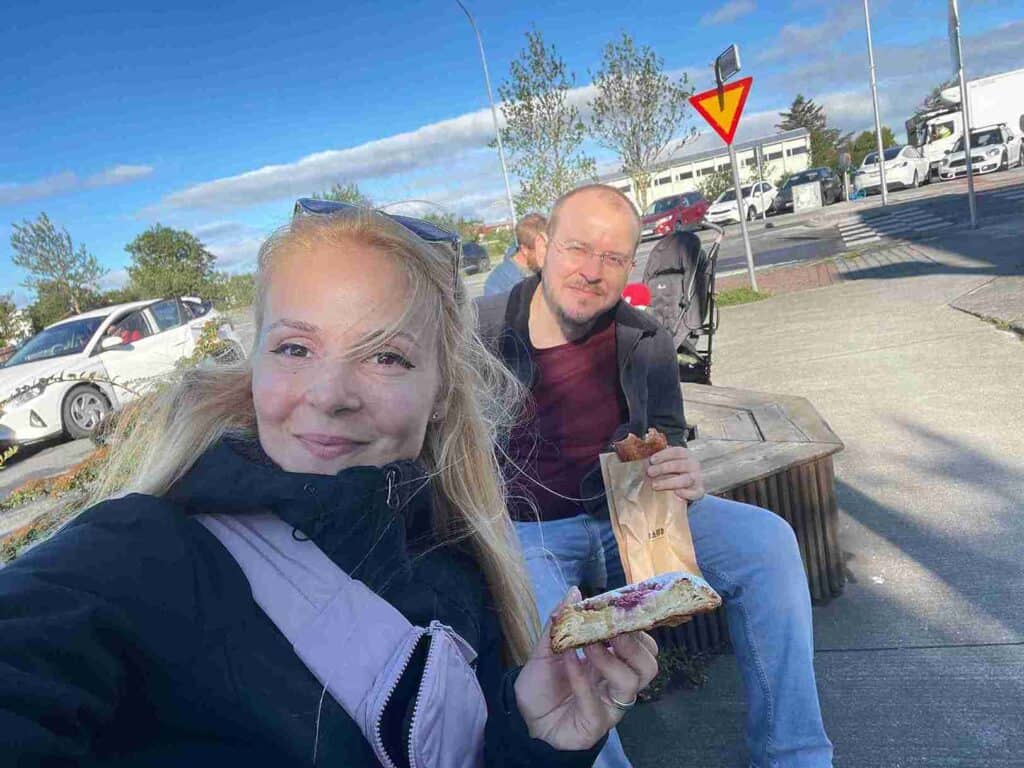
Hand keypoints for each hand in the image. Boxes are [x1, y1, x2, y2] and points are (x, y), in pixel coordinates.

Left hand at [514, 588, 658, 750]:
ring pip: (631, 682)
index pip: (642, 645)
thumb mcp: (546, 649)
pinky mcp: (595, 724)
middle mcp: (617, 684)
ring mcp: (609, 705)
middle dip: (632, 643)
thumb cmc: (542, 686)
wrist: (524, 721)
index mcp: (613, 663)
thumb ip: (561, 623)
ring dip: (610, 659)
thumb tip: (574, 591)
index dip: (636, 628)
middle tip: (608, 629)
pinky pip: (596, 700)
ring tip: (587, 646)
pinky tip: (568, 661)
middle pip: (648, 664)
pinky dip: (582, 677)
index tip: (616, 609)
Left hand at [647, 445, 704, 501]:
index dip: (663, 455)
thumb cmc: (673, 472)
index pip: (676, 452)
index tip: (651, 460)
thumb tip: (642, 461)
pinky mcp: (699, 491)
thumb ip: (658, 461)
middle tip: (649, 472)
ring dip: (669, 482)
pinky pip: (694, 493)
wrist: (689, 486)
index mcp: (686, 455)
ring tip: (655, 485)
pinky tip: (676, 493)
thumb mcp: (668, 463)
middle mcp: (693, 465)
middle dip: (663, 468)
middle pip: (679, 465)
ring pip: (686, 479)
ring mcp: (697, 478)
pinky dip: (685, 493)